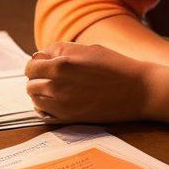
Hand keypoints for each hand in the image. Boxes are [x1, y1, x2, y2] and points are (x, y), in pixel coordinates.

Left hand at [25, 41, 150, 123]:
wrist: (137, 90)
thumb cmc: (114, 65)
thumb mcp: (86, 49)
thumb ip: (59, 51)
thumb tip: (39, 56)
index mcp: (61, 65)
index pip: (30, 67)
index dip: (36, 64)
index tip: (43, 64)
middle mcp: (57, 86)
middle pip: (30, 85)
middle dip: (37, 79)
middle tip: (51, 76)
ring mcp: (62, 105)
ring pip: (35, 100)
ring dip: (41, 93)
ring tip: (56, 88)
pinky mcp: (69, 119)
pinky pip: (44, 115)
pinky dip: (45, 108)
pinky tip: (57, 101)